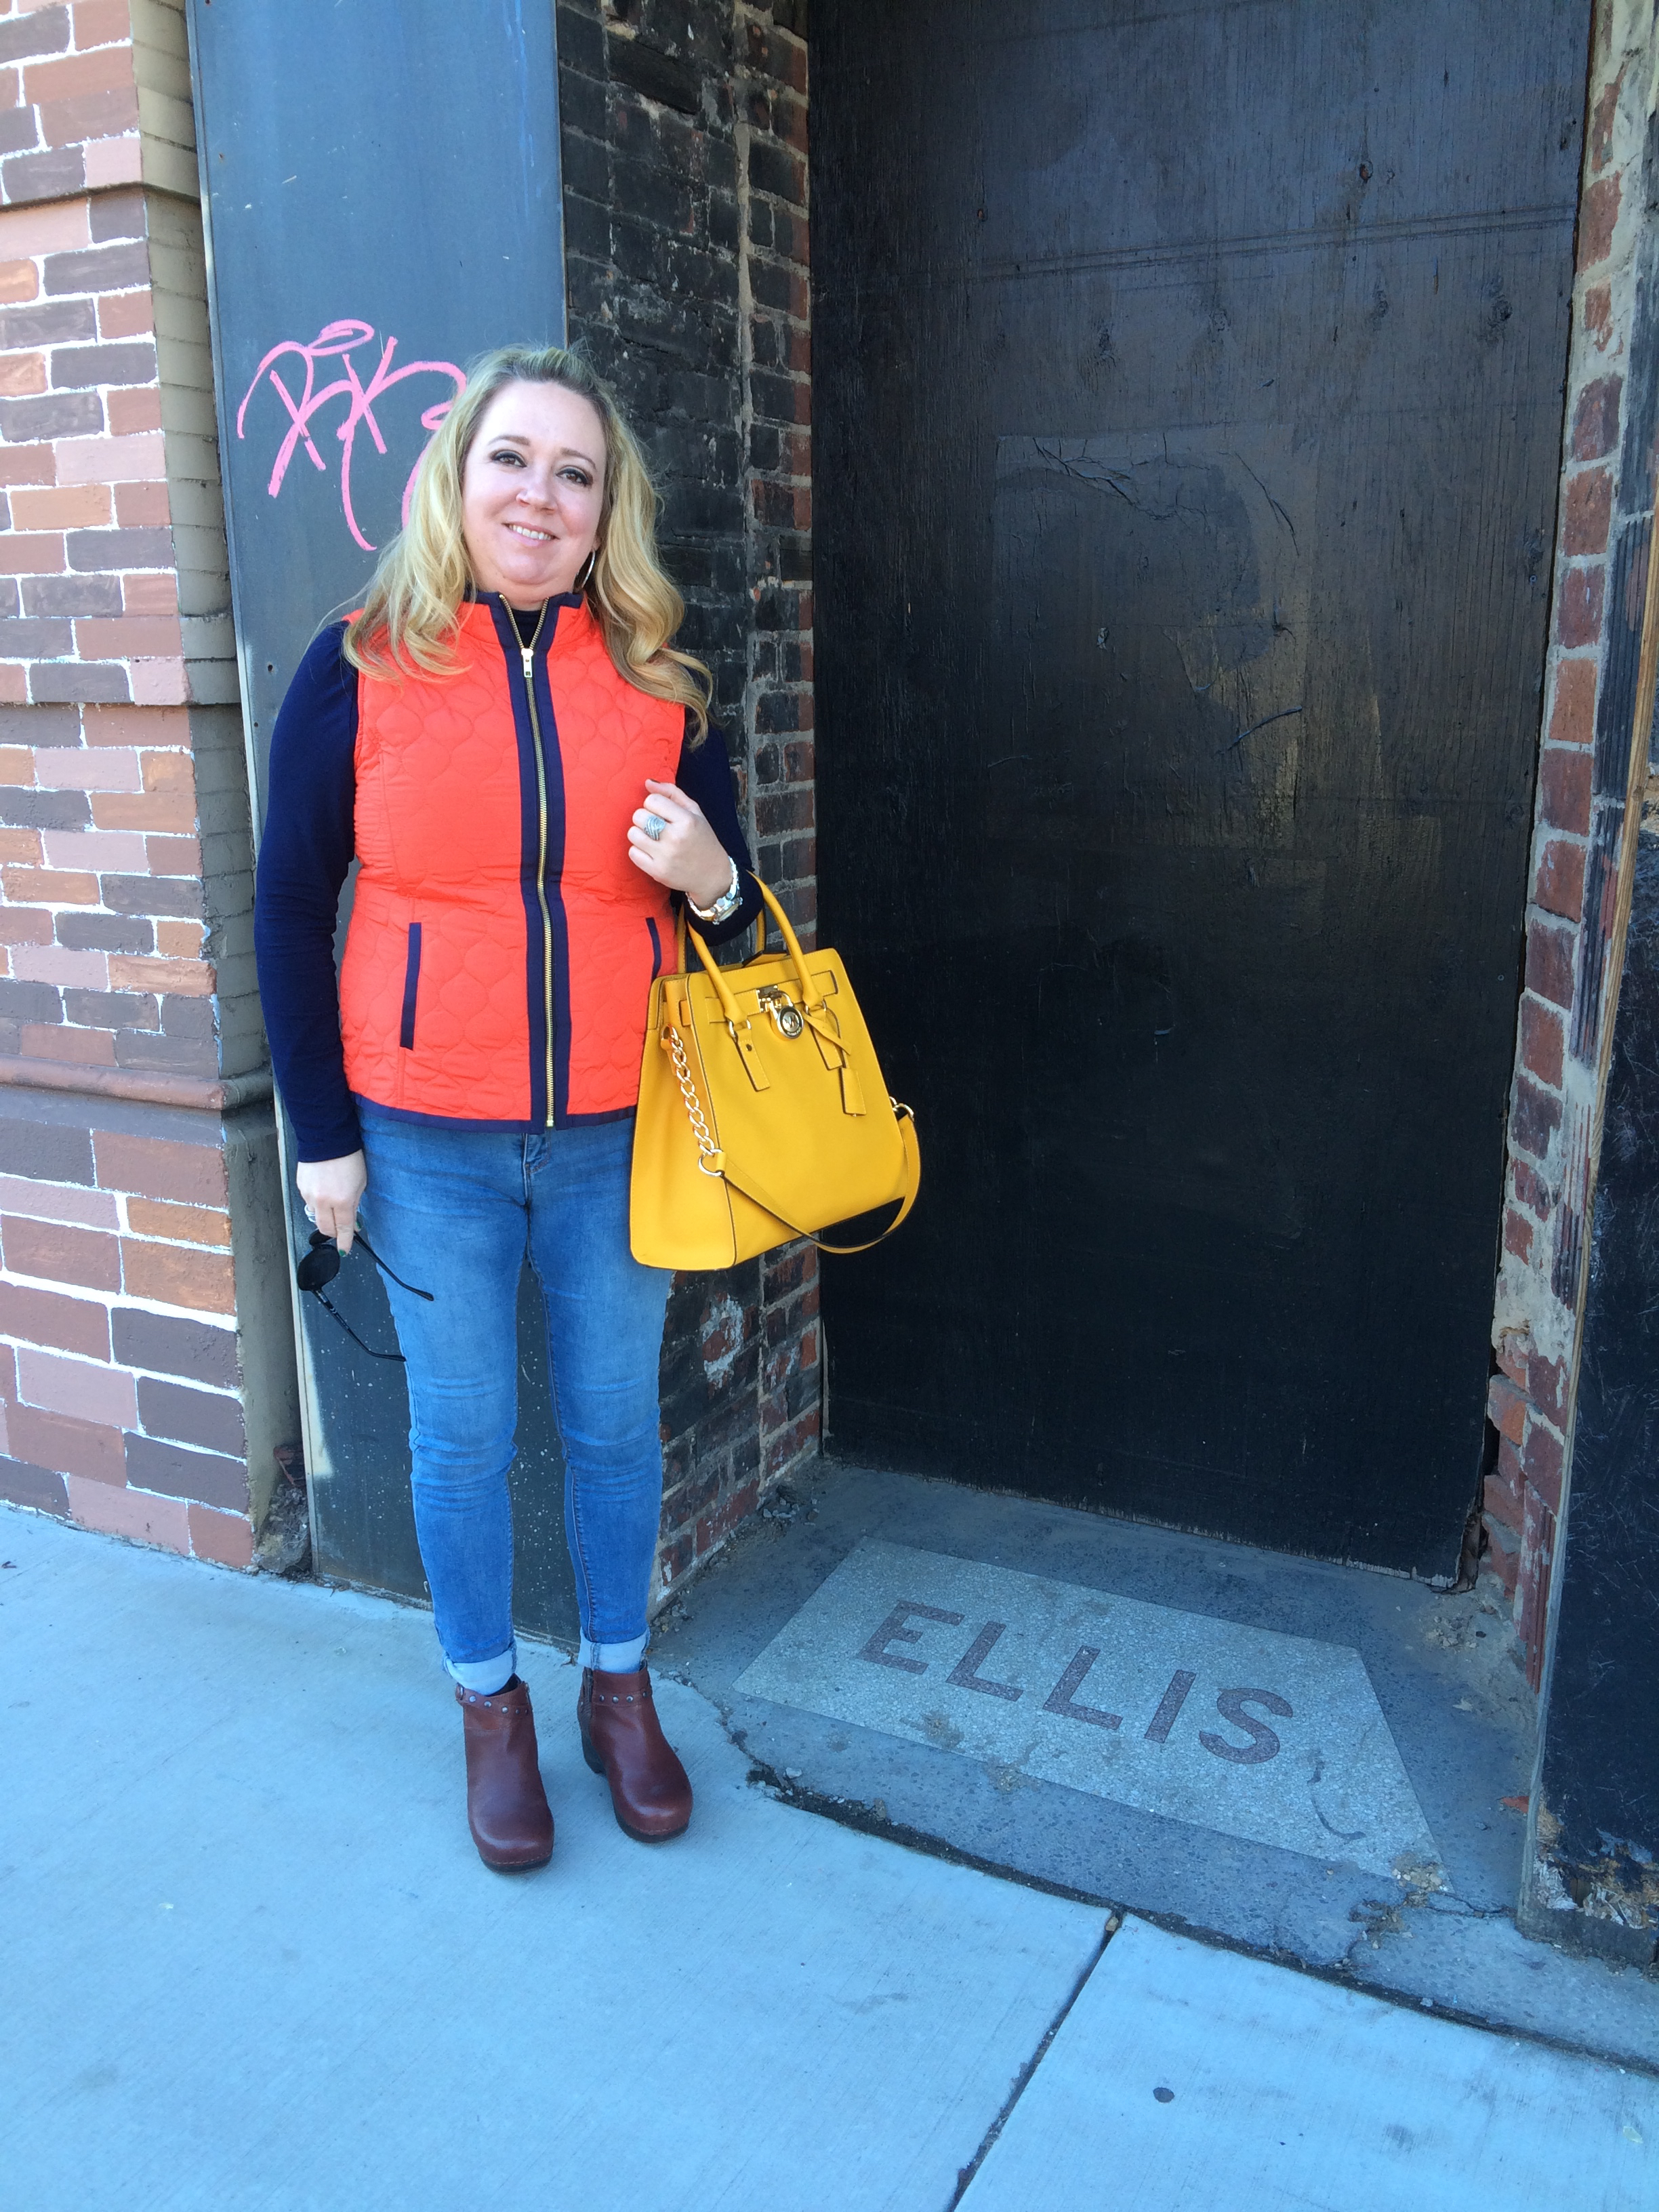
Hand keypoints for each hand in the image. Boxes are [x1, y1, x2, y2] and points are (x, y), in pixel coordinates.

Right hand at [297, 1151, 366, 1253]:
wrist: (327, 1138)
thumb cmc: (349, 1158)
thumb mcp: (360, 1183)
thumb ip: (354, 1205)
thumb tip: (352, 1222)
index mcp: (342, 1201)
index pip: (343, 1229)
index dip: (344, 1242)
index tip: (345, 1250)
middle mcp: (323, 1201)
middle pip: (325, 1228)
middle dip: (334, 1233)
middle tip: (341, 1231)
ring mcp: (309, 1194)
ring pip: (316, 1215)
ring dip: (325, 1216)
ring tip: (334, 1204)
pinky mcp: (300, 1187)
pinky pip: (309, 1202)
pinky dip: (317, 1202)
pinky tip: (324, 1191)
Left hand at [627, 779, 732, 909]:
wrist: (712, 875)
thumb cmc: (702, 840)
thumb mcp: (695, 812)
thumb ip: (672, 793)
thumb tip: (647, 783)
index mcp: (687, 820)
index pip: (652, 800)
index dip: (654, 805)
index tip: (662, 813)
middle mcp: (676, 838)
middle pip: (639, 816)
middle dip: (645, 818)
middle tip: (656, 826)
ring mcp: (665, 856)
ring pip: (633, 833)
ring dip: (640, 834)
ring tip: (653, 838)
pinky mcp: (657, 871)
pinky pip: (633, 853)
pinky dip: (639, 850)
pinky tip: (651, 851)